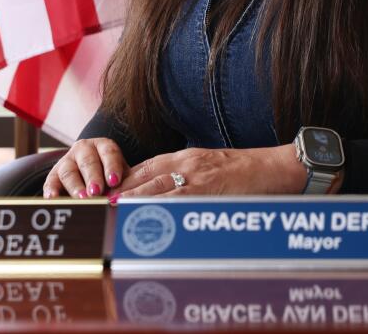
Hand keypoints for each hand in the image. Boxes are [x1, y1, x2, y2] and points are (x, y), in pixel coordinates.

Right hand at [43, 138, 128, 198]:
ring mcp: (67, 160)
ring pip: (69, 172)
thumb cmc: (109, 176)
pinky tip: (53, 198)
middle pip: (88, 162)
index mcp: (103, 146)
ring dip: (75, 186)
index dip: (111, 166)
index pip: (109, 152)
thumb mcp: (119, 174)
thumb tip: (124, 198)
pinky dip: (51, 190)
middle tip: (97, 191)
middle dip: (93, 177)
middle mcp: (83, 149)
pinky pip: (51, 181)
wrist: (91, 174)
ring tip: (82, 198)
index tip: (114, 181)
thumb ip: (122, 183)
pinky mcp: (54, 174)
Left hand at [114, 144, 305, 197]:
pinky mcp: (205, 187)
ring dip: (128, 196)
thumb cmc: (244, 172)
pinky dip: (153, 203)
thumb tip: (166, 194)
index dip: (123, 178)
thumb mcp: (210, 168)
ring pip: (153, 184)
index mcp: (186, 156)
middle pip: (143, 174)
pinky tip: (139, 211)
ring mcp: (194, 174)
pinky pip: (173, 196)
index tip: (104, 189)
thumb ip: (187, 177)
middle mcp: (185, 162)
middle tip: (95, 200)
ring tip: (107, 206)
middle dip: (117, 187)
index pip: (146, 166)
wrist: (272, 167)